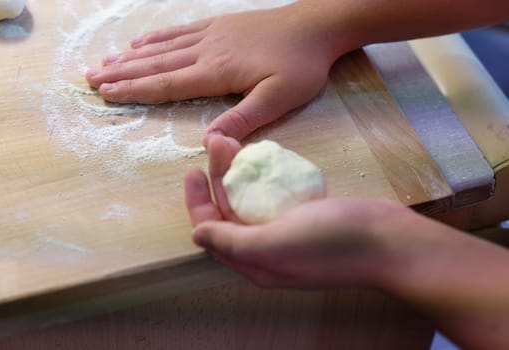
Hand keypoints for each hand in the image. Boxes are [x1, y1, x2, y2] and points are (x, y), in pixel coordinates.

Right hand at [86, 3, 340, 142]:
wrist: (316, 25)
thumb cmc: (301, 65)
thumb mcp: (279, 98)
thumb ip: (244, 118)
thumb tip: (208, 139)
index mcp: (216, 72)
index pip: (167, 84)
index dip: (135, 91)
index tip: (106, 93)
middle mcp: (205, 51)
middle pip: (155, 64)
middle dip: (121, 74)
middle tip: (89, 78)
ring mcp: (210, 35)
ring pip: (162, 47)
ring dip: (131, 57)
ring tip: (104, 62)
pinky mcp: (219, 25)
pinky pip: (179, 31)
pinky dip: (156, 38)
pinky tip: (141, 41)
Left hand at [184, 135, 406, 288]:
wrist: (387, 241)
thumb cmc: (330, 243)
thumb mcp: (273, 244)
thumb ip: (231, 241)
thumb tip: (196, 235)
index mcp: (254, 262)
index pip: (212, 230)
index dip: (198, 202)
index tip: (193, 170)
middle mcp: (267, 250)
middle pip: (231, 211)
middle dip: (220, 178)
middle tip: (219, 142)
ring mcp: (288, 233)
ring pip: (252, 200)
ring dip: (240, 173)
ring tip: (236, 143)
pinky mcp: (307, 217)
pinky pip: (275, 196)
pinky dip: (265, 177)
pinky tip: (265, 159)